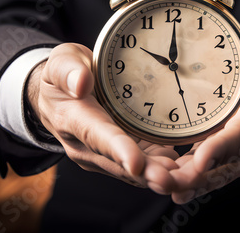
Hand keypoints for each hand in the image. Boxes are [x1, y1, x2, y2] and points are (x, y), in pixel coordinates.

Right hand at [26, 43, 178, 188]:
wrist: (56, 98)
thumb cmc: (61, 78)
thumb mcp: (60, 62)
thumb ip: (68, 69)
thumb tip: (80, 82)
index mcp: (72, 119)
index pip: (97, 136)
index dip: (118, 149)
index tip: (136, 163)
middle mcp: (85, 146)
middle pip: (119, 162)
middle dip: (146, 172)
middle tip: (173, 178)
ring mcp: (101, 155)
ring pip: (131, 171)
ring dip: (156, 176)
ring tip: (184, 177)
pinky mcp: (116, 156)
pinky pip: (139, 167)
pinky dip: (159, 170)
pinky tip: (182, 170)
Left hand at [166, 35, 239, 203]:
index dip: (222, 148)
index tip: (202, 159)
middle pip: (227, 166)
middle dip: (199, 177)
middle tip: (171, 183)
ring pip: (216, 176)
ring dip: (190, 185)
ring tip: (163, 187)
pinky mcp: (227, 161)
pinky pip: (210, 175)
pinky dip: (191, 183)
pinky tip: (171, 189)